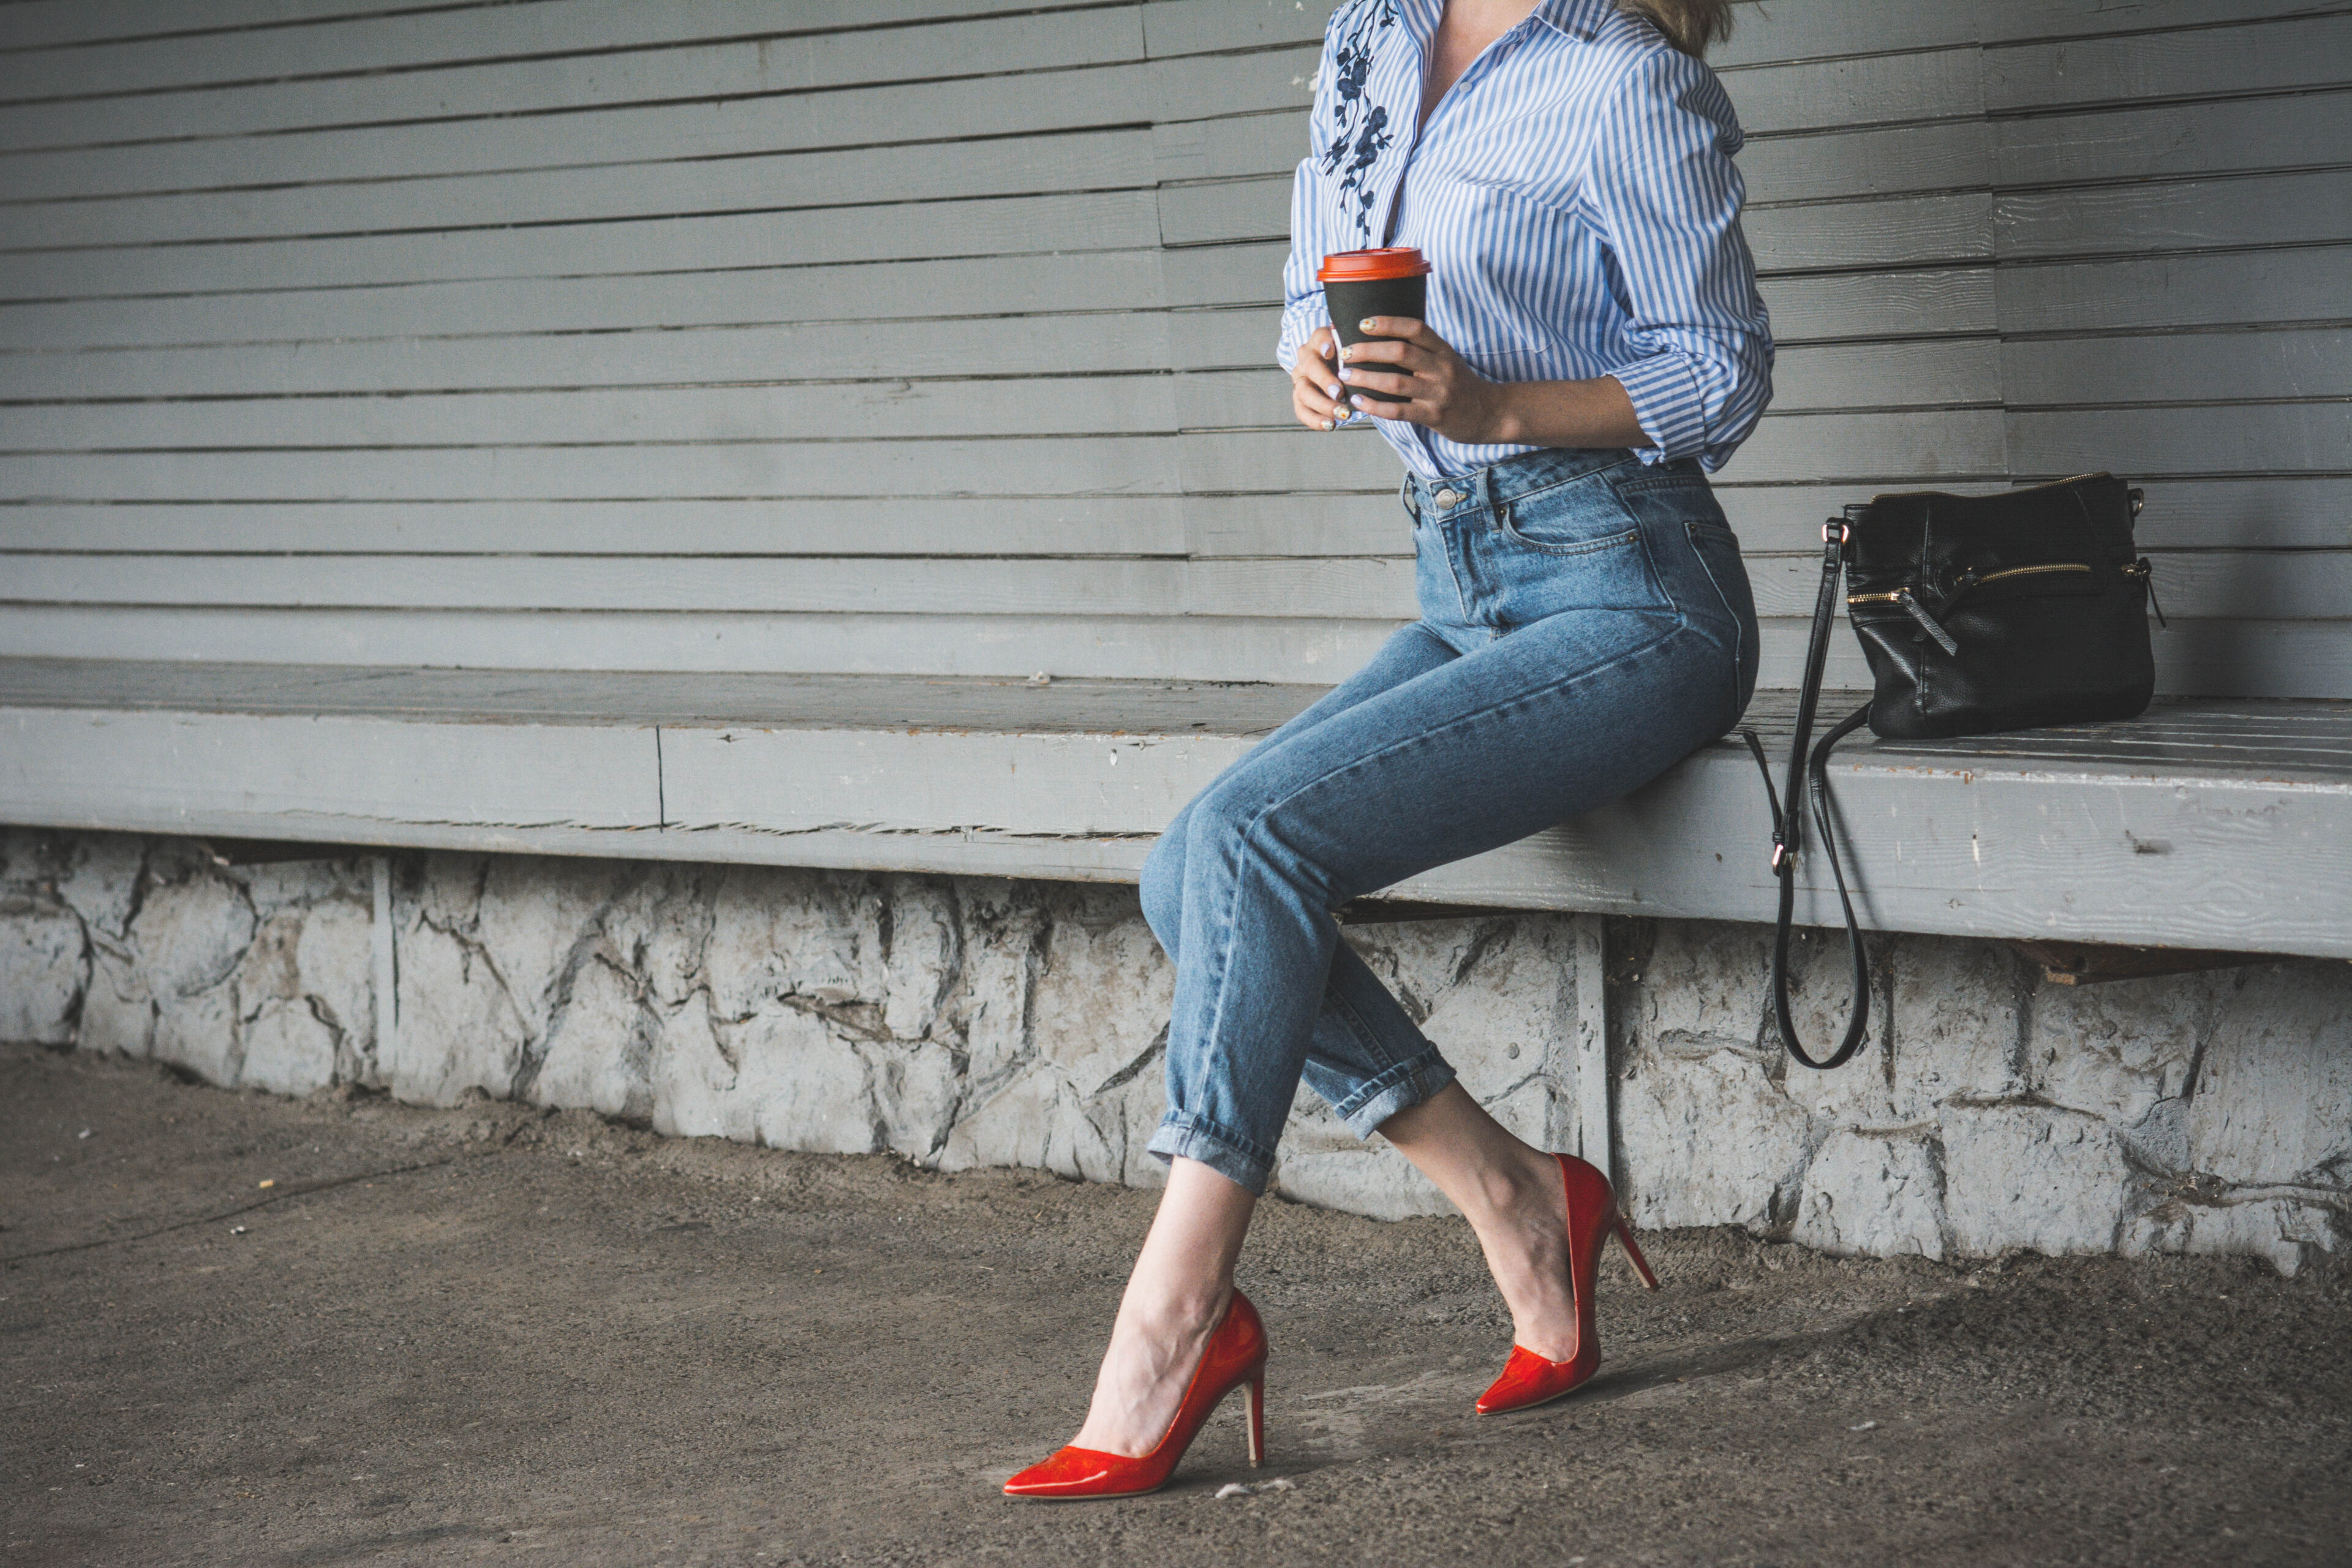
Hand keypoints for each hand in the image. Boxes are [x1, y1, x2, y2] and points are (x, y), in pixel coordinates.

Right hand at [1288, 325, 1354, 431]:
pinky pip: (1302, 410)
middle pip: (1310, 367)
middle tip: (1340, 393)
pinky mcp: (1299, 397)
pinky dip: (1315, 420)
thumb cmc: (1353, 357)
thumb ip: (1358, 346)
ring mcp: (1300, 378)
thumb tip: (1362, 349)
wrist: (1340, 368)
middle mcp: (1306, 358)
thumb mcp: (1356, 348)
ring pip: (1304, 392)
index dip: (1324, 343)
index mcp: (1319, 340)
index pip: (1319, 337)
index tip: (1331, 352)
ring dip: (1323, 405)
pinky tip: (1331, 426)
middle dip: (1325, 381)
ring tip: (1341, 414)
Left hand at [1337, 317, 1511, 443]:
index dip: (1387, 323)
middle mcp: (1441, 368)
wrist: (1489, 413)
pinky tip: (1358, 402)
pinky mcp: (1434, 416)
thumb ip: (1422, 350)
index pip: (1414, 328)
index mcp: (1443, 350)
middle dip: (1368, 350)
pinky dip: (1375, 406)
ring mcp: (1438, 392)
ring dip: (1366, 378)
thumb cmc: (1460, 385)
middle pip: (1400, 352)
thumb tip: (1383, 338)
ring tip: (1345, 375)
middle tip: (1345, 352)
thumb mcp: (1447, 360)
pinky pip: (1399, 411)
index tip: (1362, 323)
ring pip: (1396, 382)